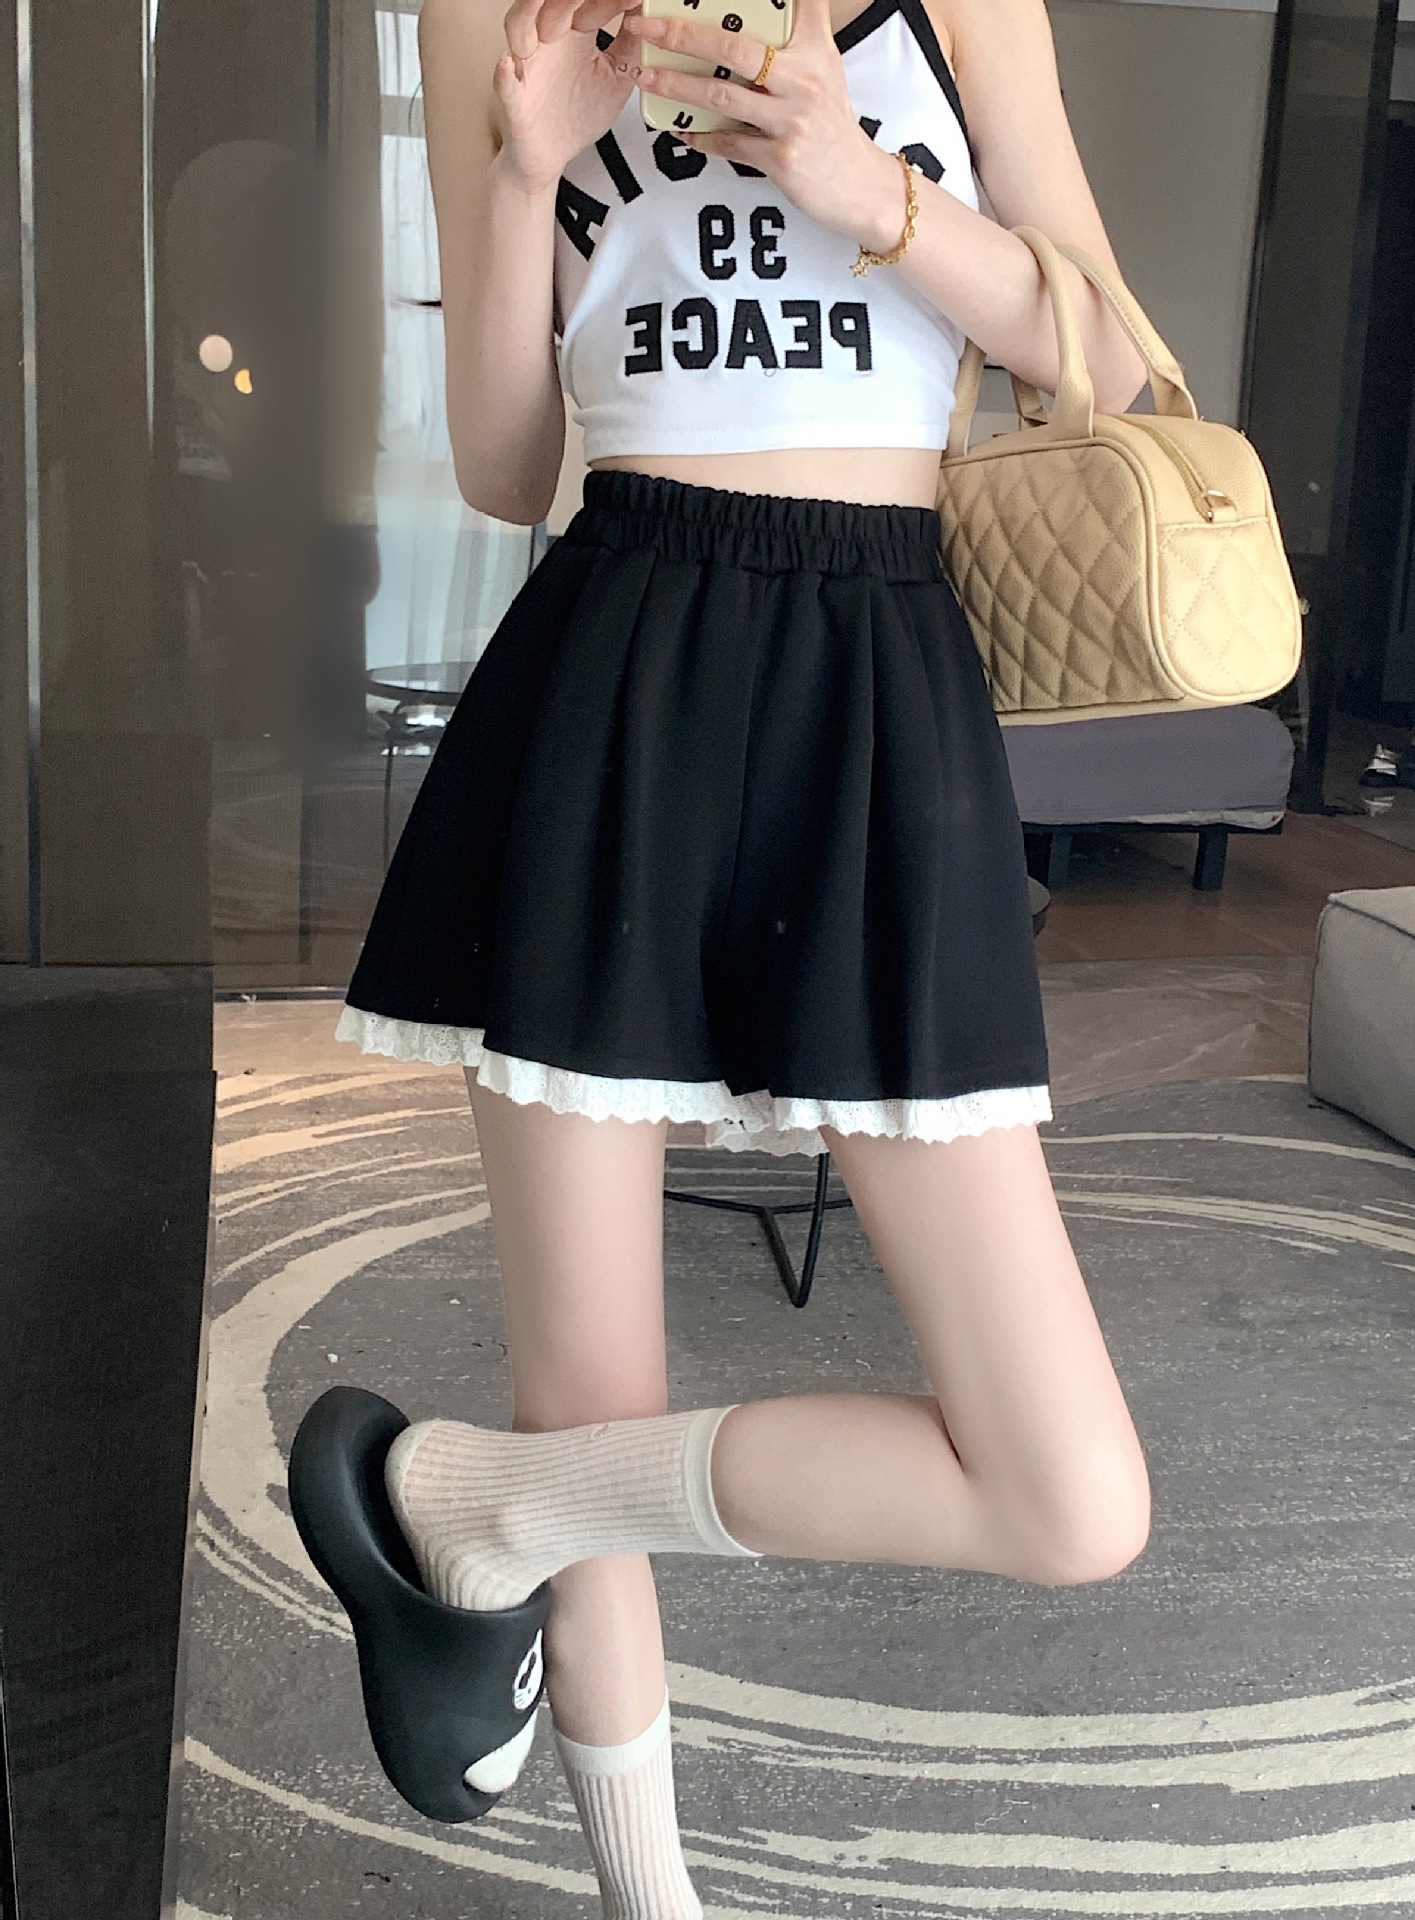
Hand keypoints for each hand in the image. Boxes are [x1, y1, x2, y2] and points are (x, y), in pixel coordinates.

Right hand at [492, 0, 646, 195]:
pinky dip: (504, 76)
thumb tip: (648, 17)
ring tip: (538, 0)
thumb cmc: (577, 115)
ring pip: (520, 31)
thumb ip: (632, 48)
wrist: (550, 155)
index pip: (588, 2)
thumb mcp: (617, 78)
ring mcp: (527, 69)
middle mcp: (547, 43)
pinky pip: (506, 86)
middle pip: (554, 7)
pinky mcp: (515, 101)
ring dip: (527, 13)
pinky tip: (507, 65)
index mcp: (573, 35)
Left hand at [634, 0, 906, 248]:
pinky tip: (681, 130)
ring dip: (676, 85)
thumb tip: (737, 23)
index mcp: (815, 49)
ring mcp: (792, 119)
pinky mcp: (781, 158)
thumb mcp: (822, 70)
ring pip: (721, 97)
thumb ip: (792, 41)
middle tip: (648, 26)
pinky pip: (729, 142)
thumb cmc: (831, 125)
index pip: (797, 1)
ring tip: (646, 75)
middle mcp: (804, 79)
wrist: (858, 185)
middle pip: (733, 48)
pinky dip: (701, 137)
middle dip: (683, 34)